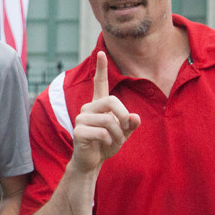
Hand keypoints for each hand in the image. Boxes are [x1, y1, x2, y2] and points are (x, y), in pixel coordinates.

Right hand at [71, 52, 139, 171]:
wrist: (91, 162)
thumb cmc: (106, 145)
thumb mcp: (123, 133)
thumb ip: (130, 124)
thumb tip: (135, 117)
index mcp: (98, 105)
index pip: (99, 83)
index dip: (101, 69)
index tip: (101, 53)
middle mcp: (88, 108)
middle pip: (112, 101)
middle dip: (123, 116)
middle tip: (125, 130)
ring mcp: (81, 119)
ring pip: (108, 120)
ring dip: (117, 134)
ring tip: (115, 141)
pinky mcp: (78, 131)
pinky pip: (102, 132)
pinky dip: (109, 141)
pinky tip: (105, 145)